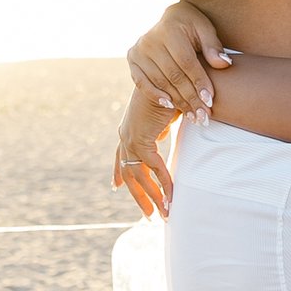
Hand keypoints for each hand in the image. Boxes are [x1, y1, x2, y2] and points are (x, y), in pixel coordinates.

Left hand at [112, 87, 176, 217]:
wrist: (173, 76)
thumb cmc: (172, 90)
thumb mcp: (165, 112)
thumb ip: (161, 126)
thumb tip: (162, 135)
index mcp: (129, 128)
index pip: (120, 155)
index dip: (118, 172)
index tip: (116, 187)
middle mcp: (126, 134)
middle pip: (128, 171)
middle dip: (138, 194)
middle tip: (148, 214)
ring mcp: (131, 137)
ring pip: (139, 176)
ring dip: (152, 197)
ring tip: (163, 214)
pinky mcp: (142, 138)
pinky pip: (153, 168)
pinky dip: (164, 183)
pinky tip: (172, 197)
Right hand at [128, 2, 231, 115]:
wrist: (169, 19)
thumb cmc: (192, 25)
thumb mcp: (205, 29)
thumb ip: (213, 46)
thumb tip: (224, 64)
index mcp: (170, 30)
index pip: (186, 62)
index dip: (199, 82)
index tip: (210, 100)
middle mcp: (150, 40)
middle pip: (173, 75)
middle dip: (190, 97)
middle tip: (204, 115)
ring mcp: (139, 50)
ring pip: (160, 82)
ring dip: (178, 101)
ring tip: (194, 115)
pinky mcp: (132, 59)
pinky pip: (142, 82)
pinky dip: (156, 95)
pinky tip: (171, 106)